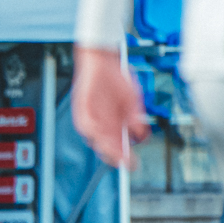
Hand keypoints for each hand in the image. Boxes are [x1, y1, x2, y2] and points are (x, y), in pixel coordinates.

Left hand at [72, 45, 149, 168]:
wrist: (102, 60)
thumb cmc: (116, 78)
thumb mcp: (132, 99)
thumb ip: (136, 117)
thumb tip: (142, 134)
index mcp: (114, 122)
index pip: (118, 144)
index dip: (125, 155)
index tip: (133, 162)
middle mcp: (101, 123)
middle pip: (106, 145)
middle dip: (115, 154)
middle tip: (125, 161)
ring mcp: (91, 117)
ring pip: (95, 138)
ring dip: (105, 146)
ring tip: (115, 151)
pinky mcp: (81, 109)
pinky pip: (86, 125)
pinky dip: (94, 131)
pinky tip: (102, 135)